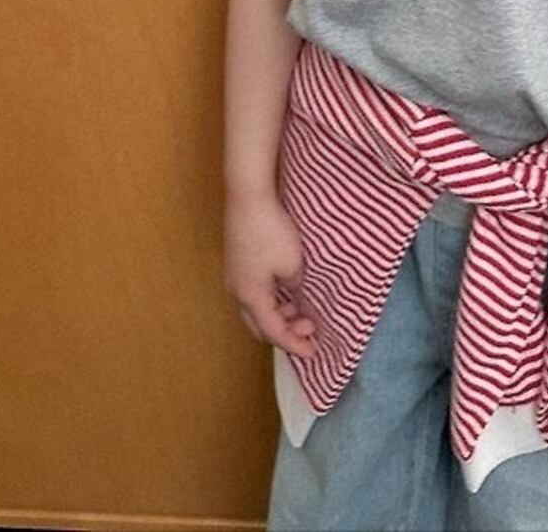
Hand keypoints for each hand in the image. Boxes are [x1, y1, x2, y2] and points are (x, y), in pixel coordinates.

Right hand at [224, 191, 317, 358]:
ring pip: (255, 308)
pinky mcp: (237, 261)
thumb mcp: (293, 265)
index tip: (312, 351)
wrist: (248, 196)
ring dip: (278, 314)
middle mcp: (237, 290)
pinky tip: (286, 290)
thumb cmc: (270, 231)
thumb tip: (290, 285)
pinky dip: (271, 299)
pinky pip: (254, 292)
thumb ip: (294, 285)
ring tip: (300, 308)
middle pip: (259, 325)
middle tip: (308, 328)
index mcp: (250, 296)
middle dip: (284, 332)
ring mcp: (234, 275)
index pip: (273, 332)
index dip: (294, 344)